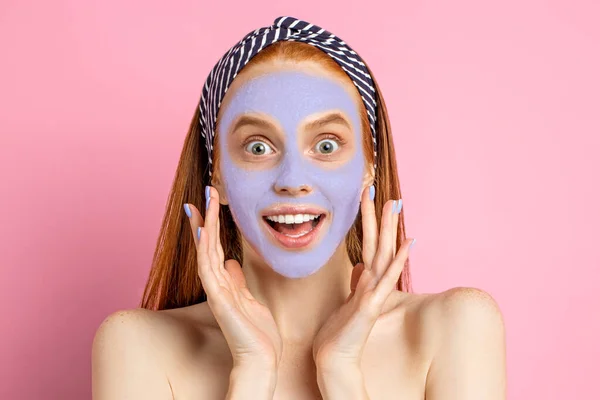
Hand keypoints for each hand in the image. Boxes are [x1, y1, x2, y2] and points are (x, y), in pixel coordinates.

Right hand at [184, 186, 282, 369]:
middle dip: (206, 217)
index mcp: (225, 282)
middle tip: (206, 192)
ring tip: (204, 202)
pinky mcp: (219, 300)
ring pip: (205, 252)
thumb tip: (231, 262)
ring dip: (204, 226)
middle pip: (207, 245)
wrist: (260, 359)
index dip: (212, 224)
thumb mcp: (250, 299)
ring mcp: (216, 291)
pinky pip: (209, 270)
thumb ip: (237, 280)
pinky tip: (204, 231)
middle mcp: (216, 284)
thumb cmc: (257, 333)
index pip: (215, 247)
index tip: (210, 203)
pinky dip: (205, 250)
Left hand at [312, 186, 414, 371]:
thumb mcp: (346, 300)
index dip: (370, 222)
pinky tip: (407, 244)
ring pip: (384, 253)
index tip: (370, 198)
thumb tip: (360, 266)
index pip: (369, 245)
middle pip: (378, 243)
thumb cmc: (339, 332)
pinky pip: (387, 278)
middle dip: (380, 217)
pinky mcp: (371, 304)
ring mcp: (375, 292)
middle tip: (384, 190)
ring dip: (390, 229)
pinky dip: (397, 260)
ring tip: (395, 205)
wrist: (334, 357)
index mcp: (365, 280)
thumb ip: (356, 282)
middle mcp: (373, 283)